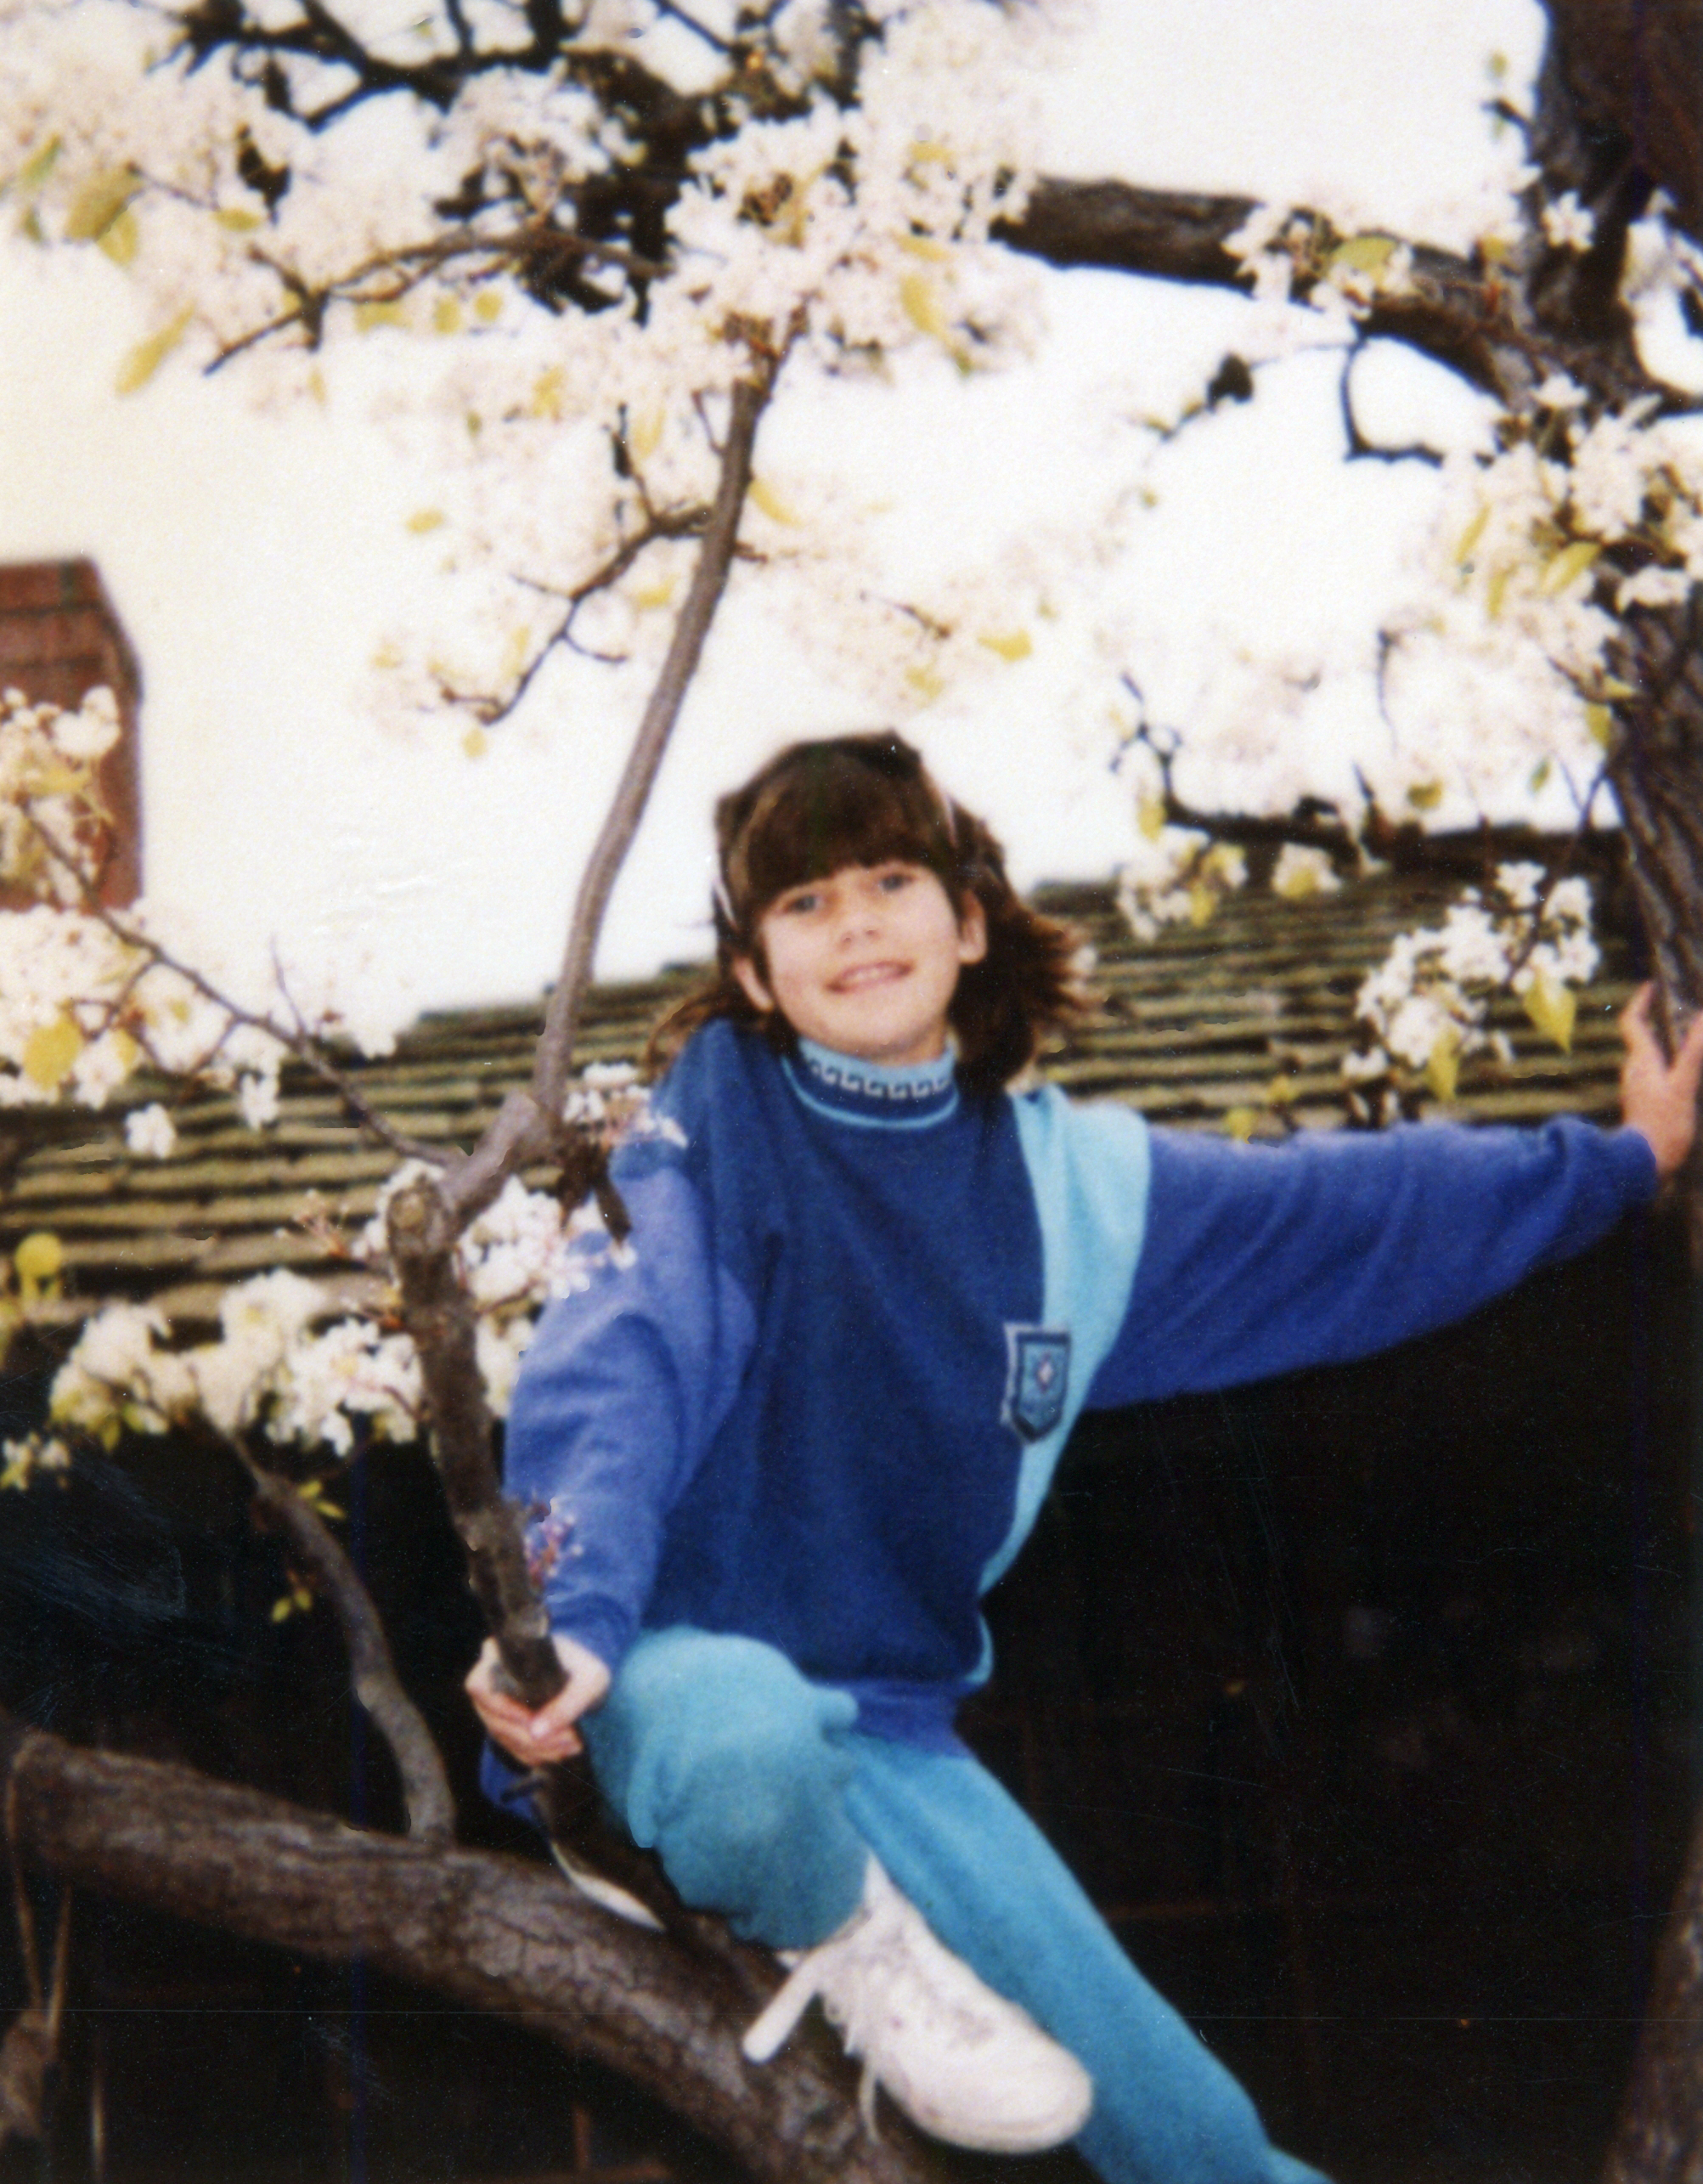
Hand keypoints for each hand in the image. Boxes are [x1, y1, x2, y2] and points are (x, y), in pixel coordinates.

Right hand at [465, 1633, 611, 1765]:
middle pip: (494, 1718)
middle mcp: (491, 1679)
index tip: (534, 1720)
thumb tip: (537, 1733)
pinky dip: (538, 1754)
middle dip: (532, 1734)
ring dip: (539, 1747)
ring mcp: (494, 1705)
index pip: (480, 1685)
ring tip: (573, 1744)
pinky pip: (513, 1748)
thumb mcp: (590, 1680)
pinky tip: (563, 1749)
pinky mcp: (505, 1725)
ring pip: (504, 1737)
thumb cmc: (587, 1669)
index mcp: (502, 1654)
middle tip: (570, 1738)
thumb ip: (568, 1703)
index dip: (503, 1708)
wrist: (587, 1678)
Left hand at [1619, 985, 1702, 1182]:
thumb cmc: (1663, 1126)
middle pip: (1642, 1037)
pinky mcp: (1643, 1104)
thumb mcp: (1684, 1085)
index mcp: (1640, 1061)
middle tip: (1680, 1008)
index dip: (1640, 1001)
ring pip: (1649, 1057)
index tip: (1653, 985)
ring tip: (1688, 1038)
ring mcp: (1637, 1088)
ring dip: (1666, 1043)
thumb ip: (1694, 1052)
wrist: (1642, 1165)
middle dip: (1658, 1020)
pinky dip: (1669, 1065)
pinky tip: (1686, 1072)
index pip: (1632, 1022)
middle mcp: (1633, 1071)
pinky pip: (1655, 1075)